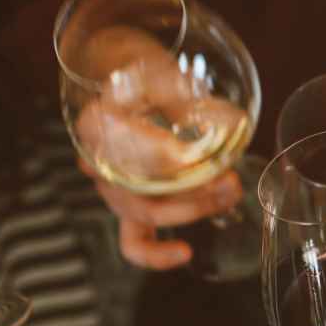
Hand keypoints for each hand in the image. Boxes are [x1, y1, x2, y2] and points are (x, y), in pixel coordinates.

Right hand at [67, 26, 248, 268]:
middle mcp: (97, 162)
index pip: (128, 149)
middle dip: (192, 193)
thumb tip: (227, 124)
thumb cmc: (140, 73)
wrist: (121, 76)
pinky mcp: (128, 205)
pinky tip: (185, 252)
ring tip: (228, 194)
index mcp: (95, 124)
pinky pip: (133, 241)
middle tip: (229, 181)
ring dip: (191, 210)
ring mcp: (112, 188)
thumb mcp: (158, 72)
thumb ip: (181, 97)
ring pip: (144, 215)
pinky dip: (156, 253)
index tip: (198, 157)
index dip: (163, 156)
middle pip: (140, 191)